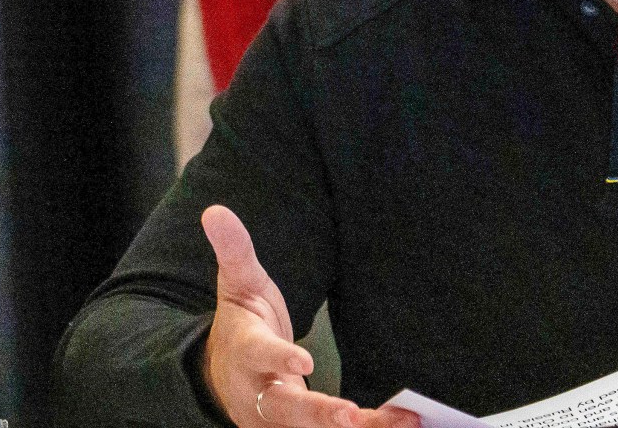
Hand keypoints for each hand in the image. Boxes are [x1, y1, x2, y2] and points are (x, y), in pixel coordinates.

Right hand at [199, 205, 417, 427]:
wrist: (223, 378)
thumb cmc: (241, 326)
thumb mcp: (238, 285)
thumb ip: (234, 251)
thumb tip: (215, 210)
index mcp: (245, 351)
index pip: (259, 355)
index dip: (279, 359)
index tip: (303, 361)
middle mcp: (258, 393)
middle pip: (287, 409)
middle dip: (319, 414)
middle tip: (349, 416)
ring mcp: (278, 420)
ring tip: (395, 421)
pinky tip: (402, 422)